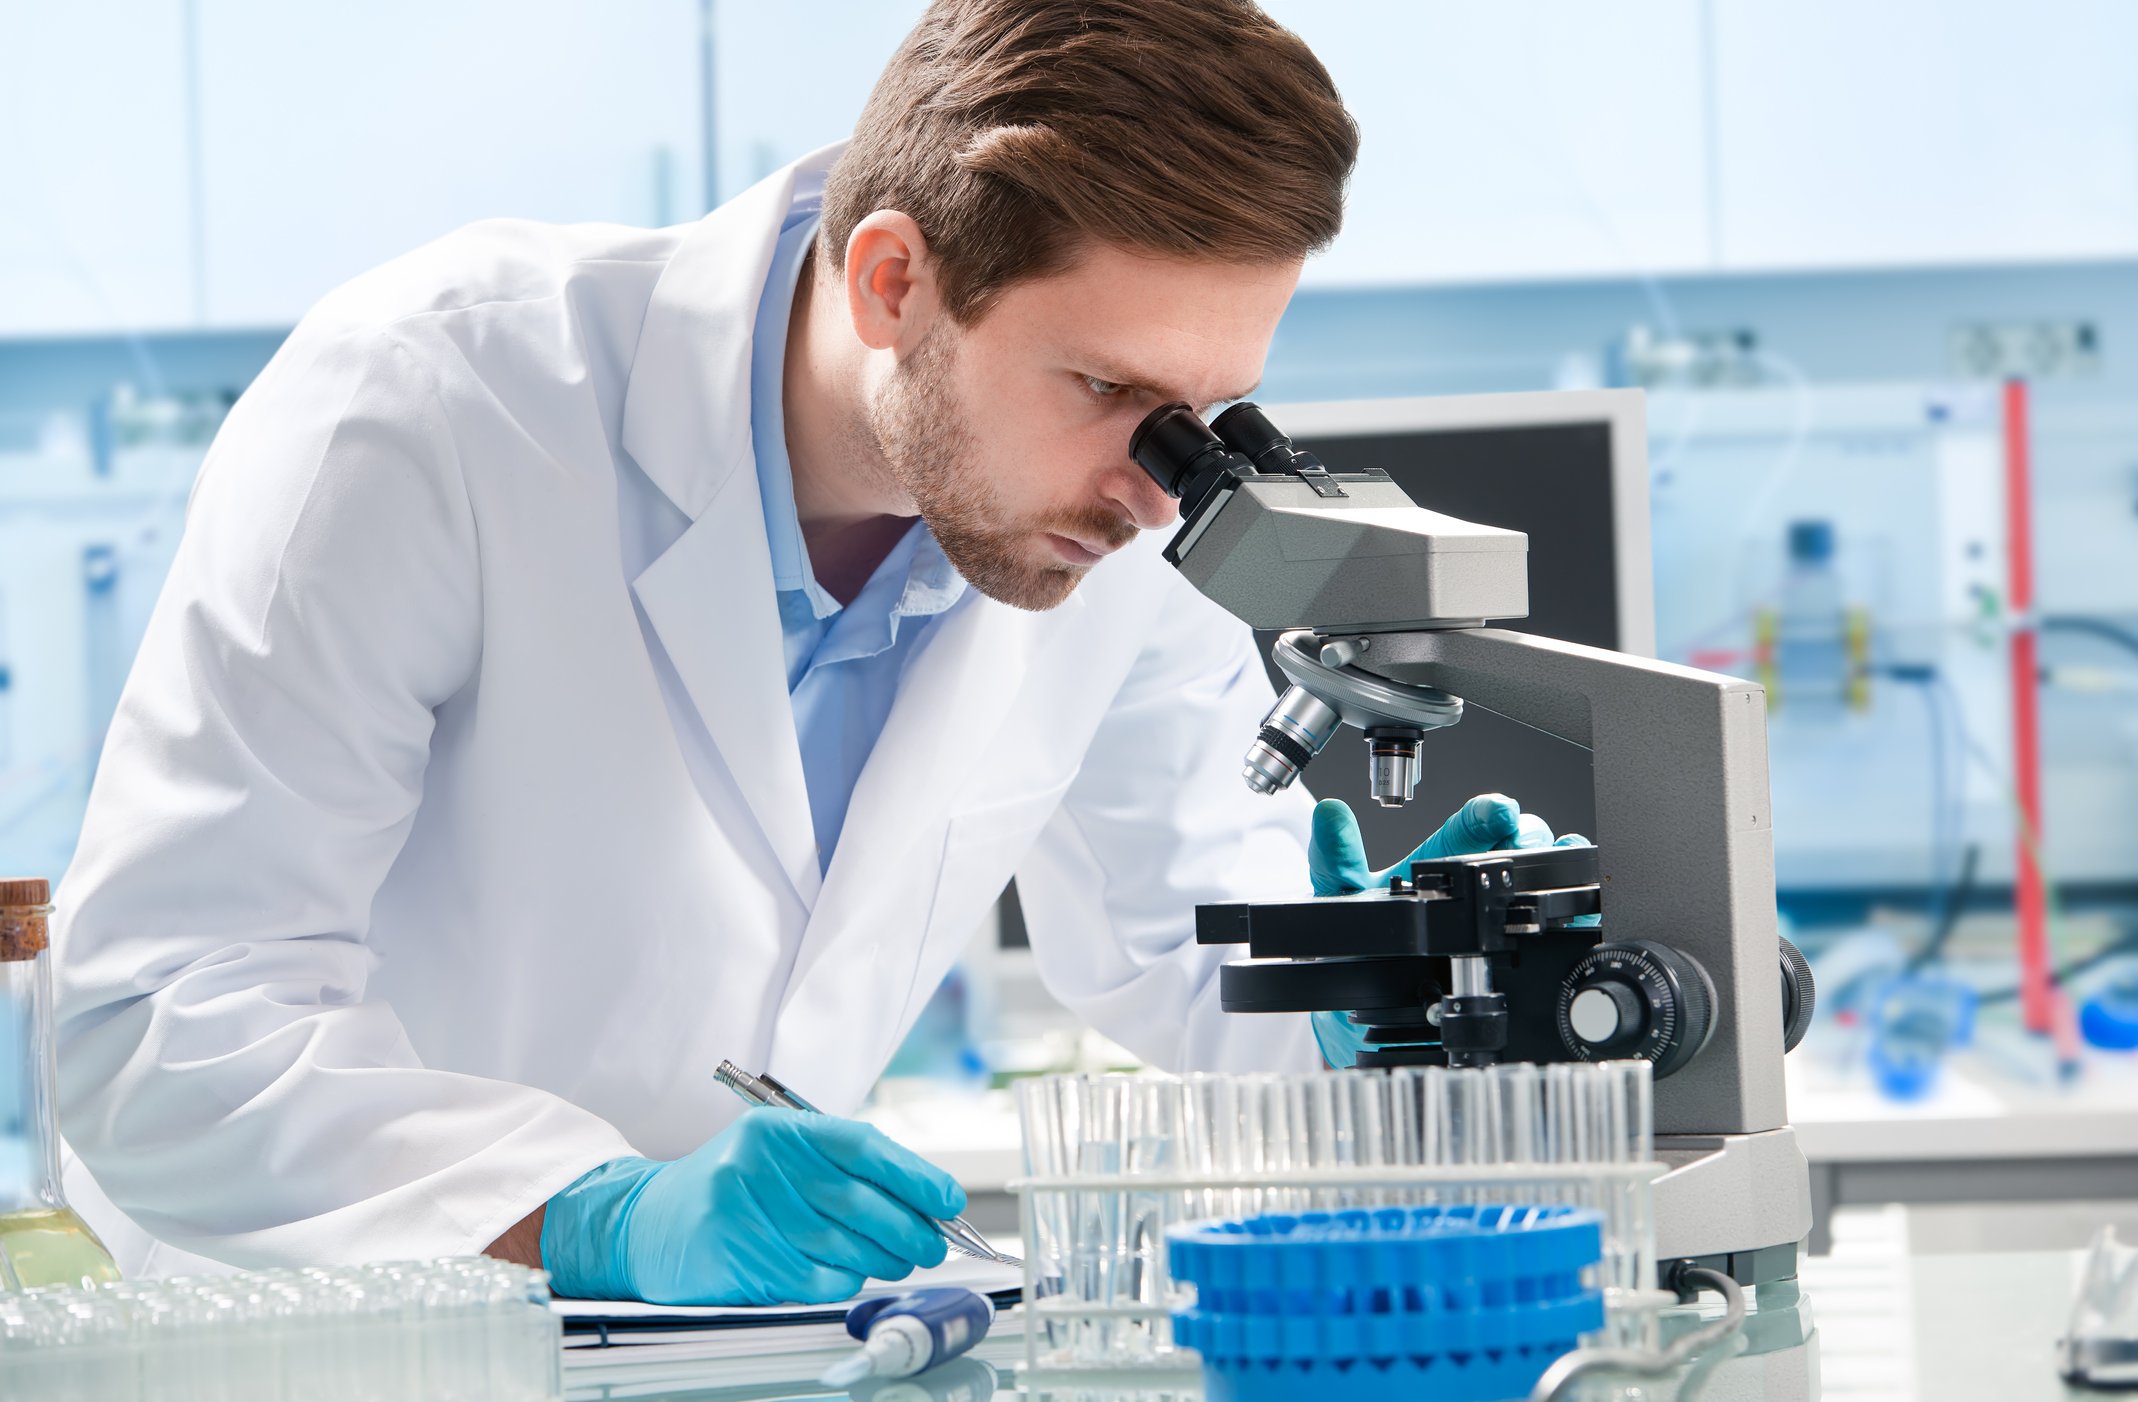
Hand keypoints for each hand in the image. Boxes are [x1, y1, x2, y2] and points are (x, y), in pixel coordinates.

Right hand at [540, 1108, 965, 1305]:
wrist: (646, 1223)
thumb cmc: (731, 1188)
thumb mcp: (778, 1157)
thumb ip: (840, 1170)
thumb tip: (920, 1200)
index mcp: (776, 1129)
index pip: (861, 1147)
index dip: (914, 1175)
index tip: (948, 1200)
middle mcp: (757, 1164)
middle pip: (858, 1202)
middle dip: (908, 1229)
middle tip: (931, 1244)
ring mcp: (742, 1210)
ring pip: (841, 1246)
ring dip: (882, 1260)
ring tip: (898, 1260)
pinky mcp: (734, 1256)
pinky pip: (812, 1278)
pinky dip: (842, 1282)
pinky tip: (848, 1275)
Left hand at [1307, 794, 1592, 1065]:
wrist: (1365, 998)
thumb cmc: (1357, 941)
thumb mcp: (1341, 896)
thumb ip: (1335, 857)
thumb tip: (1329, 816)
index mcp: (1440, 859)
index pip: (1471, 825)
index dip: (1487, 813)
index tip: (1496, 811)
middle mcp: (1477, 879)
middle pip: (1519, 842)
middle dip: (1529, 836)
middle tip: (1525, 845)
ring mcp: (1499, 912)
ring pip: (1542, 876)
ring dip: (1552, 866)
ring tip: (1551, 867)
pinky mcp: (1519, 947)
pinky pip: (1556, 921)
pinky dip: (1575, 908)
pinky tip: (1577, 905)